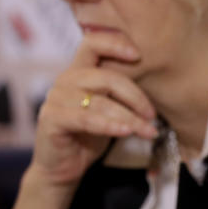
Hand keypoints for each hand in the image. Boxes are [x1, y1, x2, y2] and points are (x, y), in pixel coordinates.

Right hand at [28, 32, 158, 186]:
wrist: (65, 166)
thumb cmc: (92, 133)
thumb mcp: (110, 105)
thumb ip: (121, 89)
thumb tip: (156, 74)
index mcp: (80, 69)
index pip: (93, 42)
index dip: (115, 43)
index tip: (139, 55)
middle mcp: (65, 80)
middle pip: (107, 76)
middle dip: (135, 96)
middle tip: (152, 114)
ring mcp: (56, 98)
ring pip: (100, 102)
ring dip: (129, 117)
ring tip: (148, 130)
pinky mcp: (51, 119)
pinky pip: (86, 119)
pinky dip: (110, 125)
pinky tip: (126, 132)